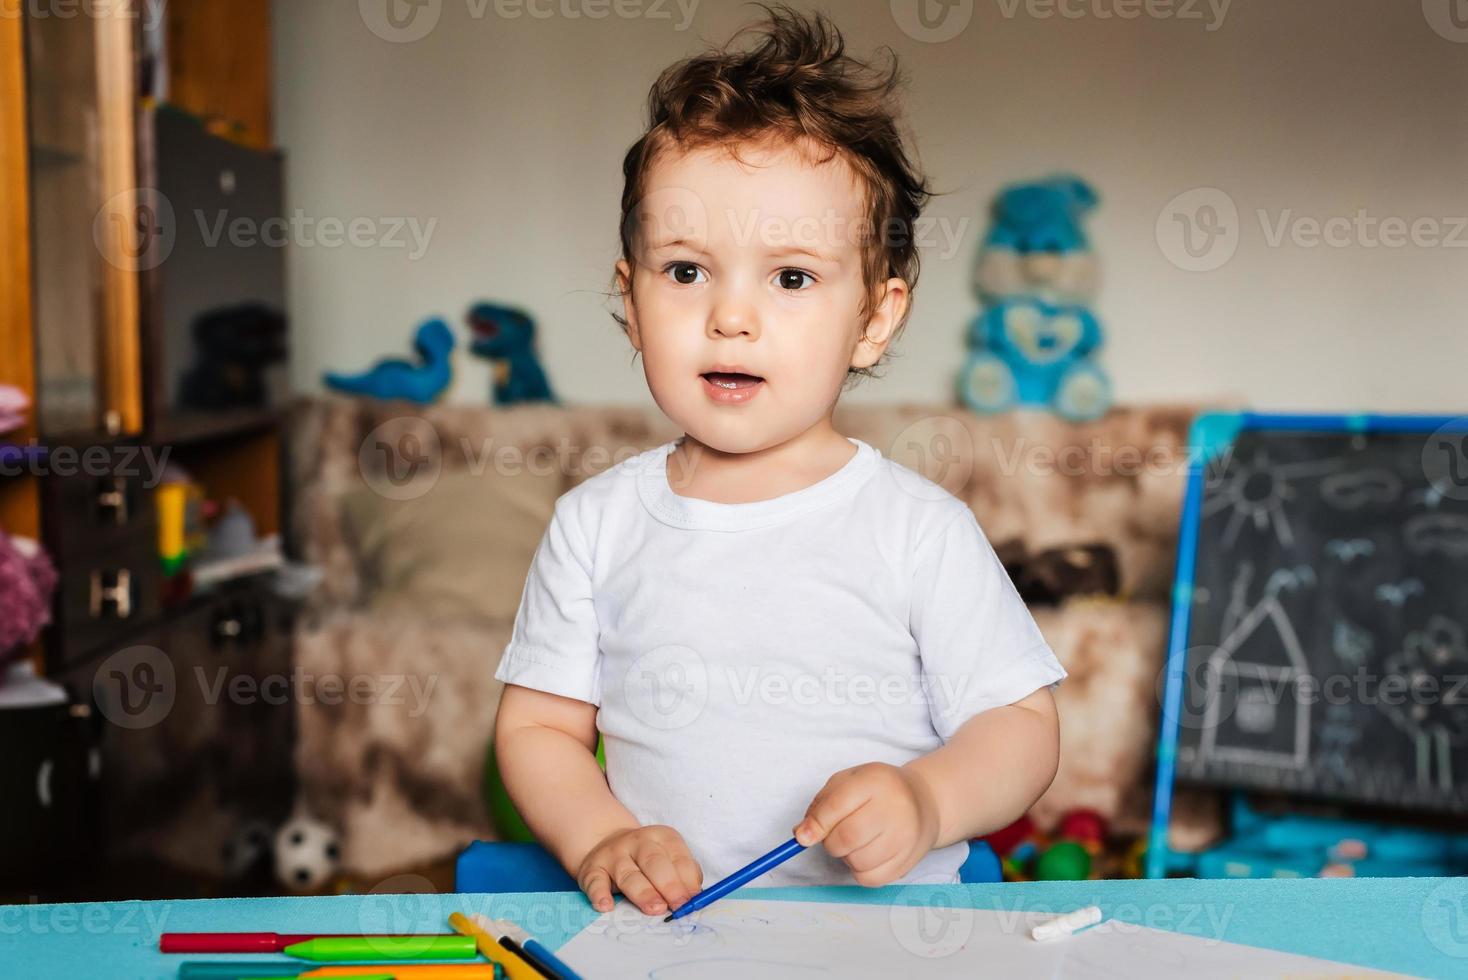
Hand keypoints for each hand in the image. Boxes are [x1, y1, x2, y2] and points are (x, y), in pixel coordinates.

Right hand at [575, 825, 703, 915]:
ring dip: (643, 893)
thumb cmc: (646, 859)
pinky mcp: (593, 869)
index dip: (687, 878)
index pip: (677, 855)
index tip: (693, 899)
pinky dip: (599, 894)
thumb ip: (683, 874)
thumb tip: (694, 896)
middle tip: (678, 905)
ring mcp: (613, 855)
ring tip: (655, 909)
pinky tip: (606, 906)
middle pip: (654, 862)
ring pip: (628, 874)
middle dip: (668, 884)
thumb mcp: (668, 856)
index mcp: (661, 837)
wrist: (606, 842)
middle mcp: (636, 842)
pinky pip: (595, 881)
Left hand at [793, 762, 940, 886]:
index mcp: (875, 781)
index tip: (802, 837)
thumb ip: (821, 805)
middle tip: (835, 835)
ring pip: (857, 861)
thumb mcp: (848, 782)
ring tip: (857, 842)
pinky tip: (867, 854)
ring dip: (846, 856)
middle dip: (830, 842)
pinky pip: (869, 879)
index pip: (837, 805)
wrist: (924, 802)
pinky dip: (860, 870)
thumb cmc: (878, 791)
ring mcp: (905, 837)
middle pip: (847, 838)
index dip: (815, 824)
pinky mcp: (907, 862)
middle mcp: (895, 808)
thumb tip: (802, 835)